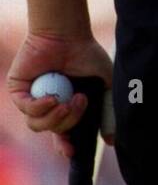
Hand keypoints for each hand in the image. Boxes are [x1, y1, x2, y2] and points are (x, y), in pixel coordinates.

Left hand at [7, 31, 114, 159]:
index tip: (72, 151)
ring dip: (55, 117)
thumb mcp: (105, 85)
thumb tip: (110, 141)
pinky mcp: (19, 91)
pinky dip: (40, 107)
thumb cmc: (87, 53)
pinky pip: (27, 110)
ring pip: (37, 125)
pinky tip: (52, 97)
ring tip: (66, 101)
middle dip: (68, 122)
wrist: (68, 33)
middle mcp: (48, 105)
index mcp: (65, 106)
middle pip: (53, 131)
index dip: (65, 146)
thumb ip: (109, 112)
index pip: (62, 135)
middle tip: (80, 102)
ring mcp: (32, 98)